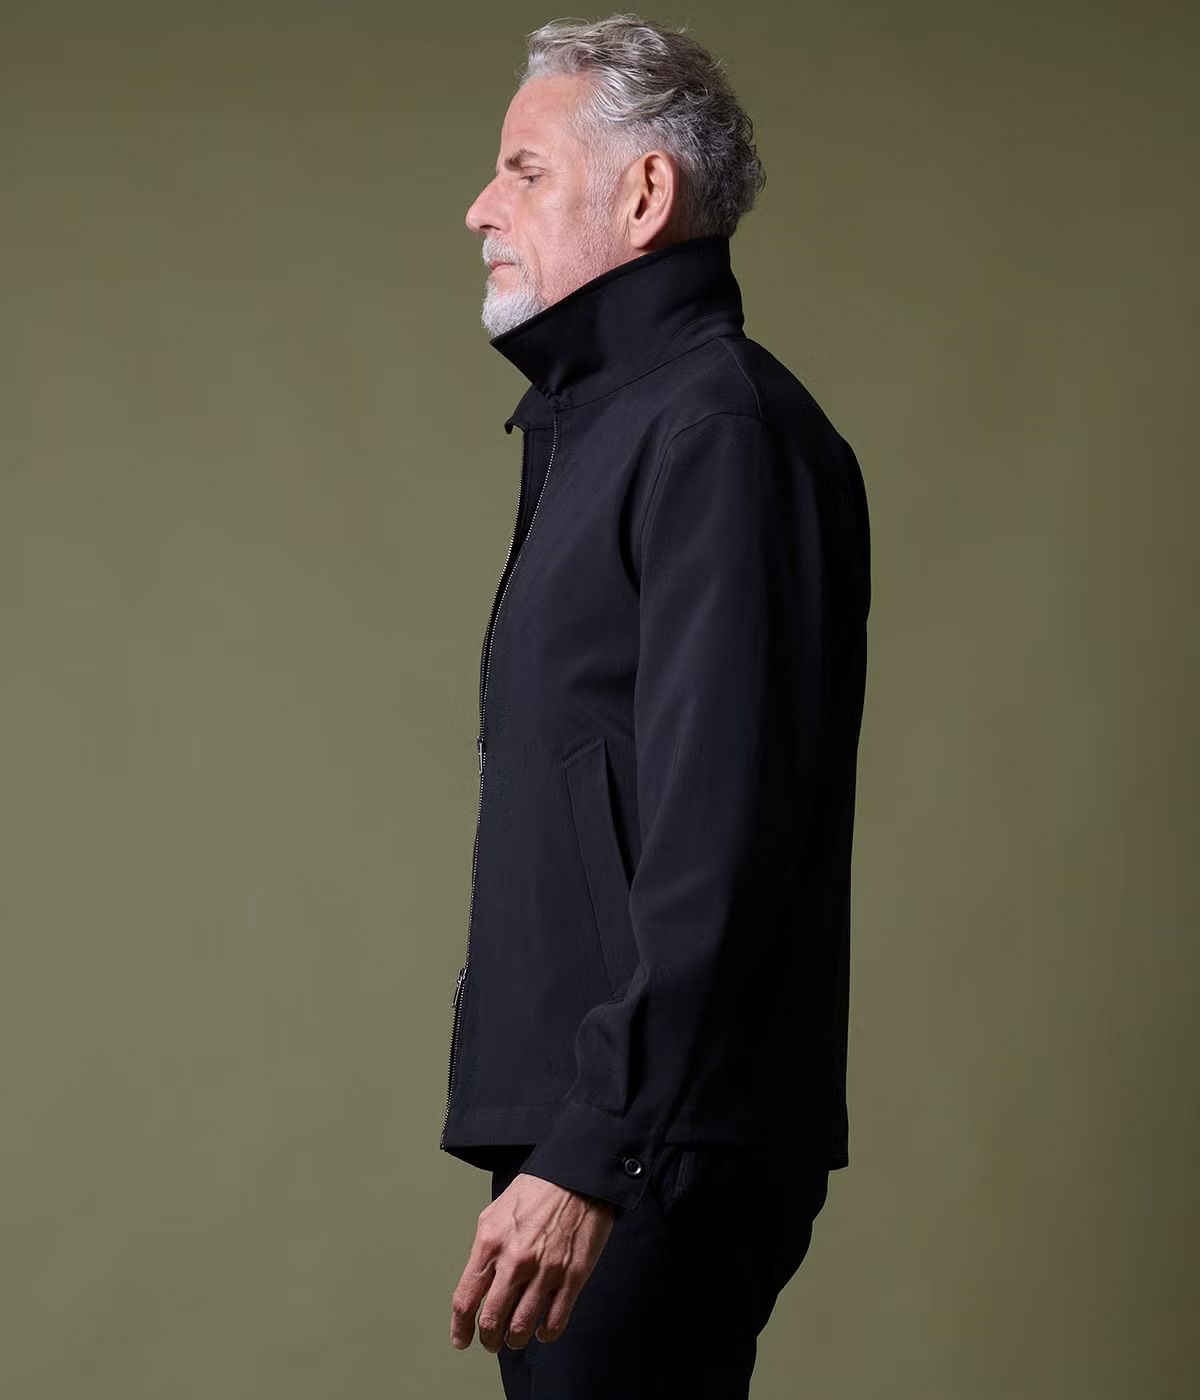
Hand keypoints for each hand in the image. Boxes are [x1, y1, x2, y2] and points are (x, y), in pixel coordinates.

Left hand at [450, 1171, 615, 1351]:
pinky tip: (542, 1331)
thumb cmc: (538, 1190)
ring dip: (515, 1340)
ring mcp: (545, 1270)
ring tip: (515, 1338)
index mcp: (490, 1242)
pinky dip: (545, 1334)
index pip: (466, 1298)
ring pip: (521, 1327)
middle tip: (491, 1343)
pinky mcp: (572, 1276)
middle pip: (491, 1320)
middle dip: (488, 1339)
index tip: (462, 1339)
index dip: (461, 1327)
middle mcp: (514, 1260)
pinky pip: (555, 1321)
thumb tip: (479, 1280)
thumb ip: (485, 1248)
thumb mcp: (496, 1212)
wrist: (577, 1176)